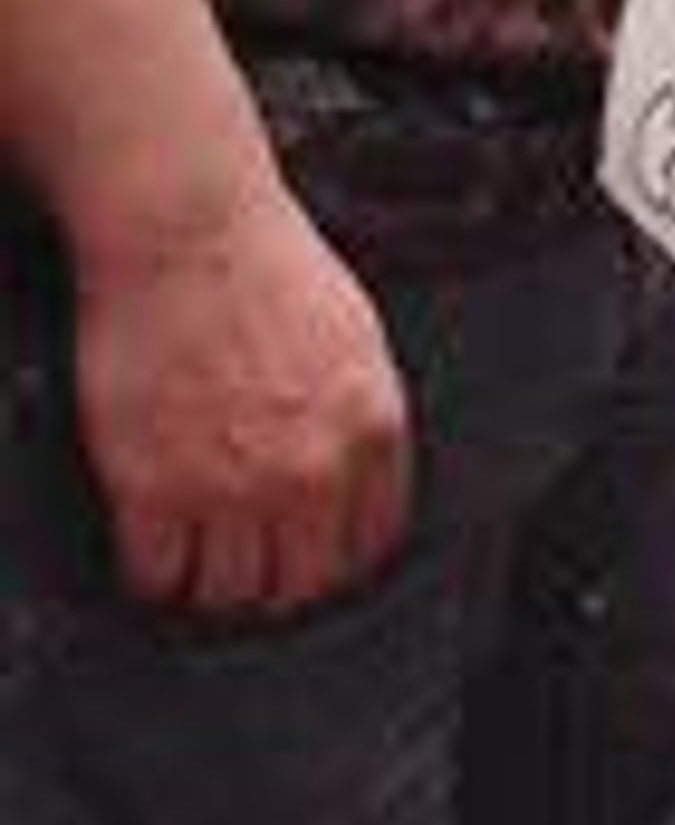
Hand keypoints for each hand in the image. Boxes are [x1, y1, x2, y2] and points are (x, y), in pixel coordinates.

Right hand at [72, 170, 410, 616]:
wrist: (188, 231)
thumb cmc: (265, 264)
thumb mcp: (354, 337)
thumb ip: (361, 418)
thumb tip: (359, 480)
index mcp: (369, 428)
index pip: (369, 545)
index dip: (336, 556)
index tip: (313, 555)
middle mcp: (309, 471)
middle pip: (301, 584)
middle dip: (277, 580)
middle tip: (252, 561)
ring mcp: (231, 488)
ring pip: (229, 593)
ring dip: (213, 580)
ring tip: (202, 552)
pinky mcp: (155, 492)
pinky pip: (158, 576)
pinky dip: (155, 569)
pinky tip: (157, 541)